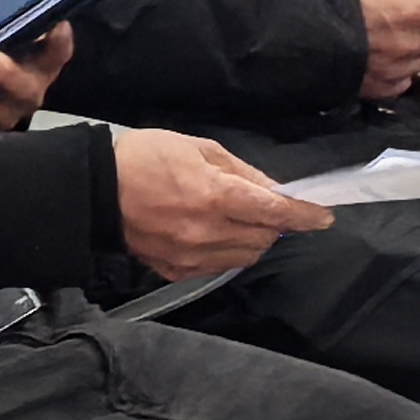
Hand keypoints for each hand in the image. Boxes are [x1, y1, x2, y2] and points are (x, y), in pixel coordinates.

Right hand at [111, 127, 333, 279]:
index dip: (305, 216)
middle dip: (275, 224)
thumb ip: (241, 172)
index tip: (324, 217)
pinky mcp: (175, 271)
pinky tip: (215, 233)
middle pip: (265, 239)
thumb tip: (274, 190)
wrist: (94, 191)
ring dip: (253, 239)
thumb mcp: (198, 148)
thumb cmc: (145, 157)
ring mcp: (191, 257)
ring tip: (238, 218)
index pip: (276, 213)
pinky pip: (217, 266)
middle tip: (268, 207)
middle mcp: (208, 232)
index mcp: (216, 196)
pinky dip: (227, 252)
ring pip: (245, 257)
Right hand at [341, 0, 419, 97]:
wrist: (302, 28)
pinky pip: (403, 80)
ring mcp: (398, 68)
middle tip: (403, 19)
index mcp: (415, 12)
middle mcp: (412, 44)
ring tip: (384, 39)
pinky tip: (377, 59)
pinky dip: (397, 71)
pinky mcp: (383, 88)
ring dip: (411, 49)